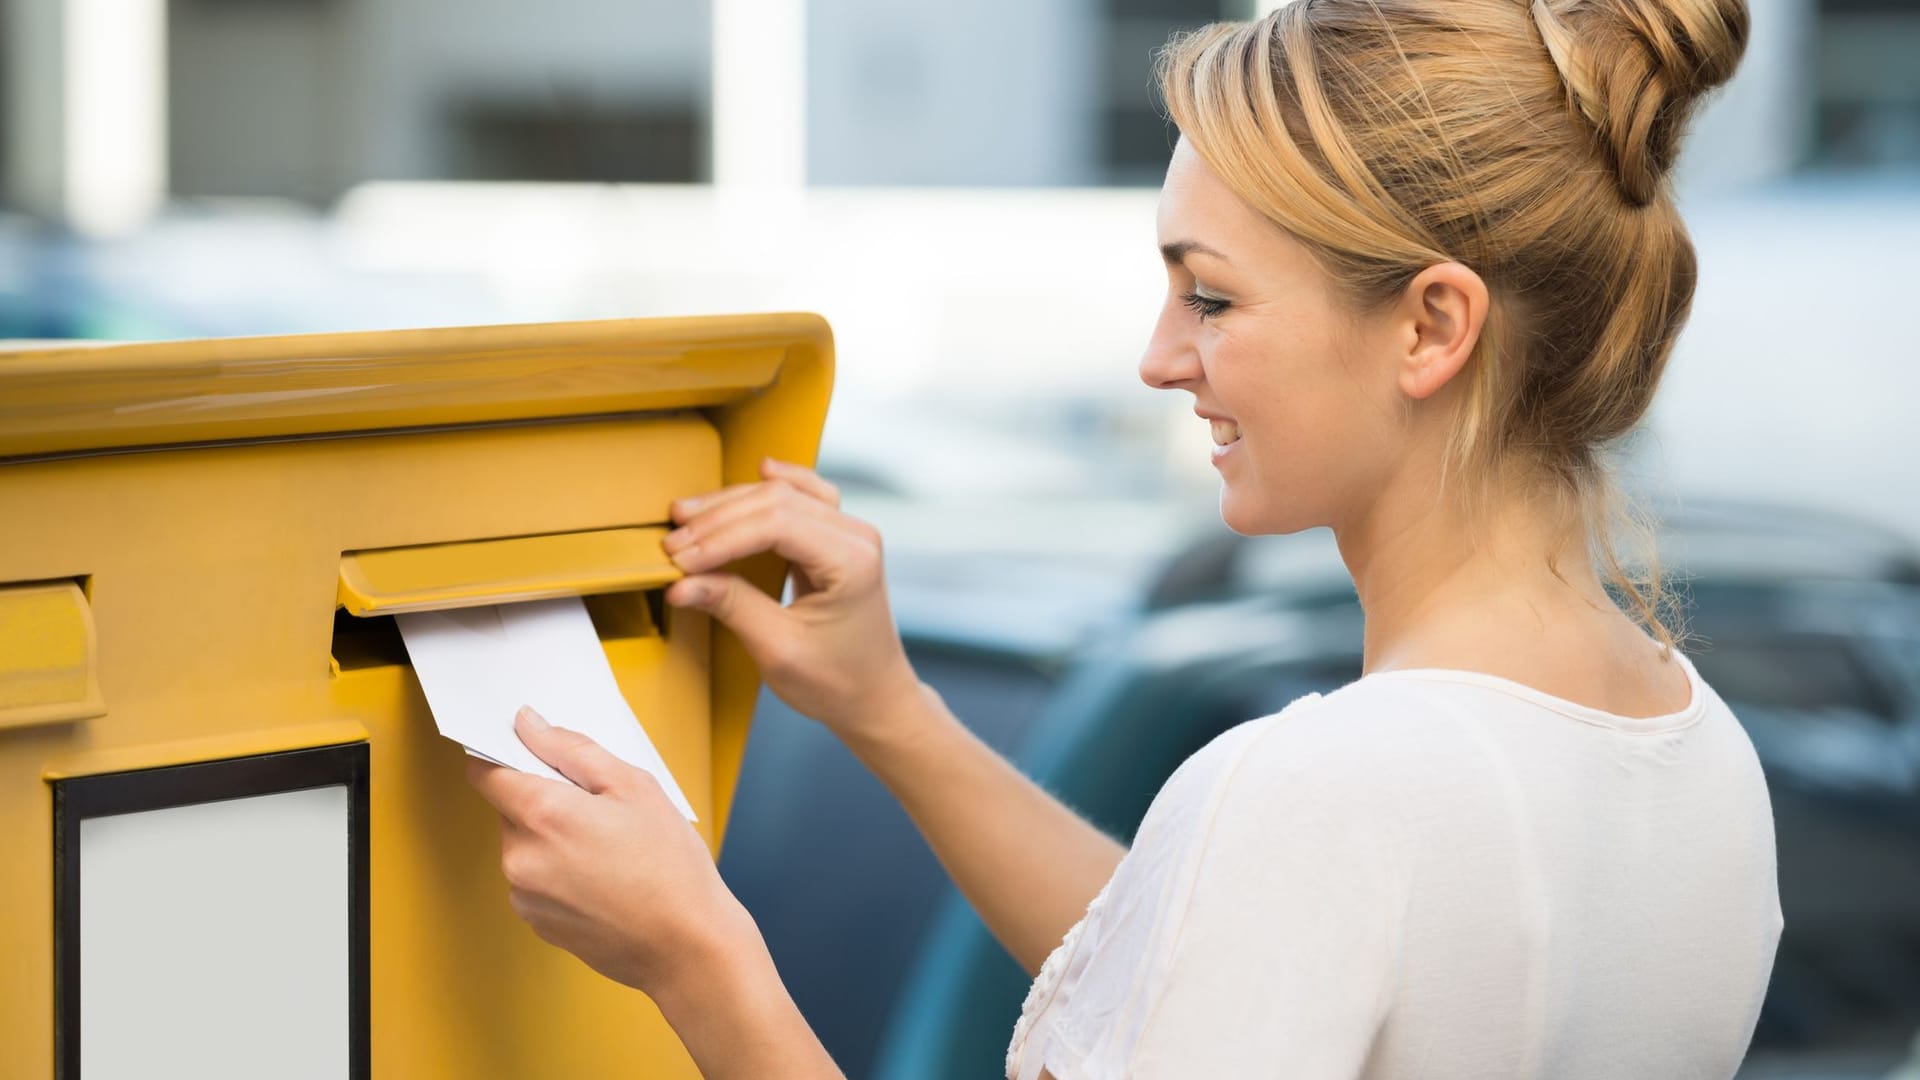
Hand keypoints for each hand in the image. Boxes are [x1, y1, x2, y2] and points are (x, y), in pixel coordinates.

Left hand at [465, 706, 760, 996]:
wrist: (686, 947)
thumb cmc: (670, 867)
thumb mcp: (634, 786)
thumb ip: (573, 749)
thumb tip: (528, 725)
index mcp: (541, 815)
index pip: (486, 771)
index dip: (506, 756)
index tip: (533, 755)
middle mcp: (520, 857)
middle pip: (510, 808)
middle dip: (545, 799)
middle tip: (600, 808)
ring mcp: (525, 895)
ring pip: (525, 844)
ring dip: (552, 837)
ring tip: (608, 849)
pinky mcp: (536, 922)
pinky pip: (535, 880)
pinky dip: (559, 871)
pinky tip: (603, 877)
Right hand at [662, 457, 921, 745]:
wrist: (875, 697)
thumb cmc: (837, 681)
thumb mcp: (778, 650)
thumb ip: (731, 606)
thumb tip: (680, 584)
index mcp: (851, 561)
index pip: (775, 525)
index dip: (720, 538)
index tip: (679, 559)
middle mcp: (856, 537)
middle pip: (777, 501)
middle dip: (718, 520)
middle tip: (672, 543)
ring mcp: (851, 534)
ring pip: (785, 493)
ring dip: (733, 502)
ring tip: (686, 516)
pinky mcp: (838, 538)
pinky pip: (805, 496)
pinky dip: (774, 486)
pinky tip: (757, 469)